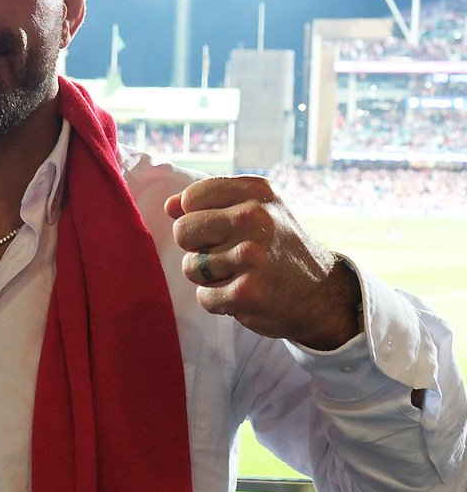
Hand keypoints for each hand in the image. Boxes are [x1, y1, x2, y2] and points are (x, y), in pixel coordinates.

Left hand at [164, 176, 360, 349]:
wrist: (322, 294)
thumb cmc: (278, 248)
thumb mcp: (257, 210)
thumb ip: (211, 203)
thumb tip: (169, 206)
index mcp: (256, 192)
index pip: (192, 197)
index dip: (196, 217)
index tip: (221, 229)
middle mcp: (255, 218)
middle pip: (183, 231)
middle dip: (196, 248)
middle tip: (227, 255)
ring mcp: (251, 255)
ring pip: (191, 266)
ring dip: (209, 277)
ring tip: (239, 274)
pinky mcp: (246, 292)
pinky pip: (203, 296)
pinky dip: (218, 300)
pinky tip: (243, 294)